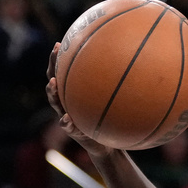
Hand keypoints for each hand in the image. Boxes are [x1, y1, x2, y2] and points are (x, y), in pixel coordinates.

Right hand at [45, 43, 113, 157]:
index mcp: (74, 93)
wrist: (105, 144)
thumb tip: (136, 66)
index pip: (63, 72)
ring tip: (52, 83)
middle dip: (52, 67)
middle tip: (55, 53)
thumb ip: (118, 88)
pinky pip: (67, 126)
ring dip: (52, 93)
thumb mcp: (114, 102)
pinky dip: (66, 122)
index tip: (60, 44)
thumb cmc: (110, 119)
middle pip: (54, 82)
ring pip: (55, 103)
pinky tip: (67, 118)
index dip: (58, 59)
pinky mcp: (72, 131)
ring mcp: (66, 115)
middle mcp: (67, 102)